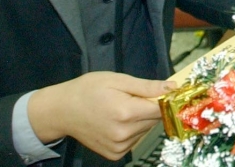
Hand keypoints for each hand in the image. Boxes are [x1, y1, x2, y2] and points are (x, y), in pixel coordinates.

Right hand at [28, 72, 174, 160]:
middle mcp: (124, 133)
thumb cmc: (88, 90)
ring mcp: (119, 146)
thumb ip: (147, 86)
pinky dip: (132, 130)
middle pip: (154, 119)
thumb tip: (172, 87)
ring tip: (121, 109)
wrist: (61, 111)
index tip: (165, 92)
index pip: (162, 109)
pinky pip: (135, 140)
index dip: (166, 99)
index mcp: (126, 113)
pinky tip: (117, 121)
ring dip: (141, 119)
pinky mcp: (114, 154)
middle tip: (133, 98)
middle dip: (150, 107)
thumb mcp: (118, 80)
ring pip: (146, 130)